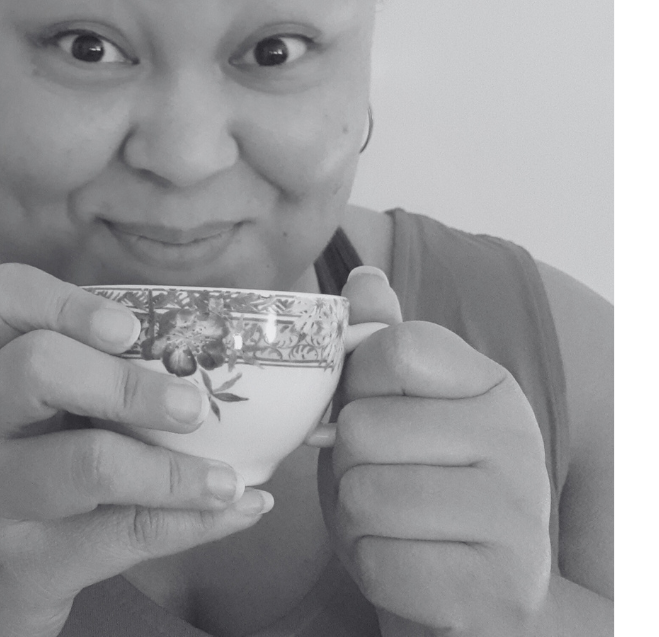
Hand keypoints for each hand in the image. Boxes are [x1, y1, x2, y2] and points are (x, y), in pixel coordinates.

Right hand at [0, 263, 272, 636]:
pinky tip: (236, 509)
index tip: (130, 328)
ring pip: (85, 466)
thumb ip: (103, 371)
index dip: (67, 304)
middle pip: (36, 369)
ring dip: (172, 472)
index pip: (7, 299)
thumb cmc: (27, 461)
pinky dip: (192, 523)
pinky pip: (121, 536)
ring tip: (227, 479)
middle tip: (193, 407)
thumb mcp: (40, 404)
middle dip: (125, 384)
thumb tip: (220, 355)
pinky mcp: (30, 561)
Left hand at [315, 269, 552, 636]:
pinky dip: (371, 566)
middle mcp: (518, 443)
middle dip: (346, 463)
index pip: (393, 348)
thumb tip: (363, 275)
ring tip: (389, 522)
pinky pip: (379, 562)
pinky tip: (404, 563)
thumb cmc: (417, 482)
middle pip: (362, 427)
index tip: (374, 408)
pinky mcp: (496, 590)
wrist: (470, 589)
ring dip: (353, 517)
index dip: (356, 382)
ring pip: (364, 496)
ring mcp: (517, 521)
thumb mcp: (395, 404)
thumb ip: (378, 342)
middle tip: (377, 479)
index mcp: (493, 385)